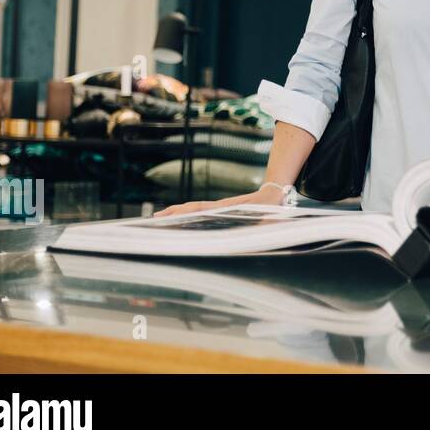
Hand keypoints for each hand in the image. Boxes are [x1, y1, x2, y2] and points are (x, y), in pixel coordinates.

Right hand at [153, 185, 286, 217]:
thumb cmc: (271, 207)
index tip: (166, 214)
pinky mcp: (223, 210)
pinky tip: (182, 221)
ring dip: (179, 213)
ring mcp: (220, 208)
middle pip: (192, 208)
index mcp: (226, 208)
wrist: (275, 193)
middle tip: (154, 218)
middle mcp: (219, 207)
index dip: (183, 211)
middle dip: (173, 212)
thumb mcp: (267, 218)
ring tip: (161, 219)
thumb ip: (264, 227)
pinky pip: (202, 212)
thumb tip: (260, 235)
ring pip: (195, 210)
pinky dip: (189, 215)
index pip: (200, 209)